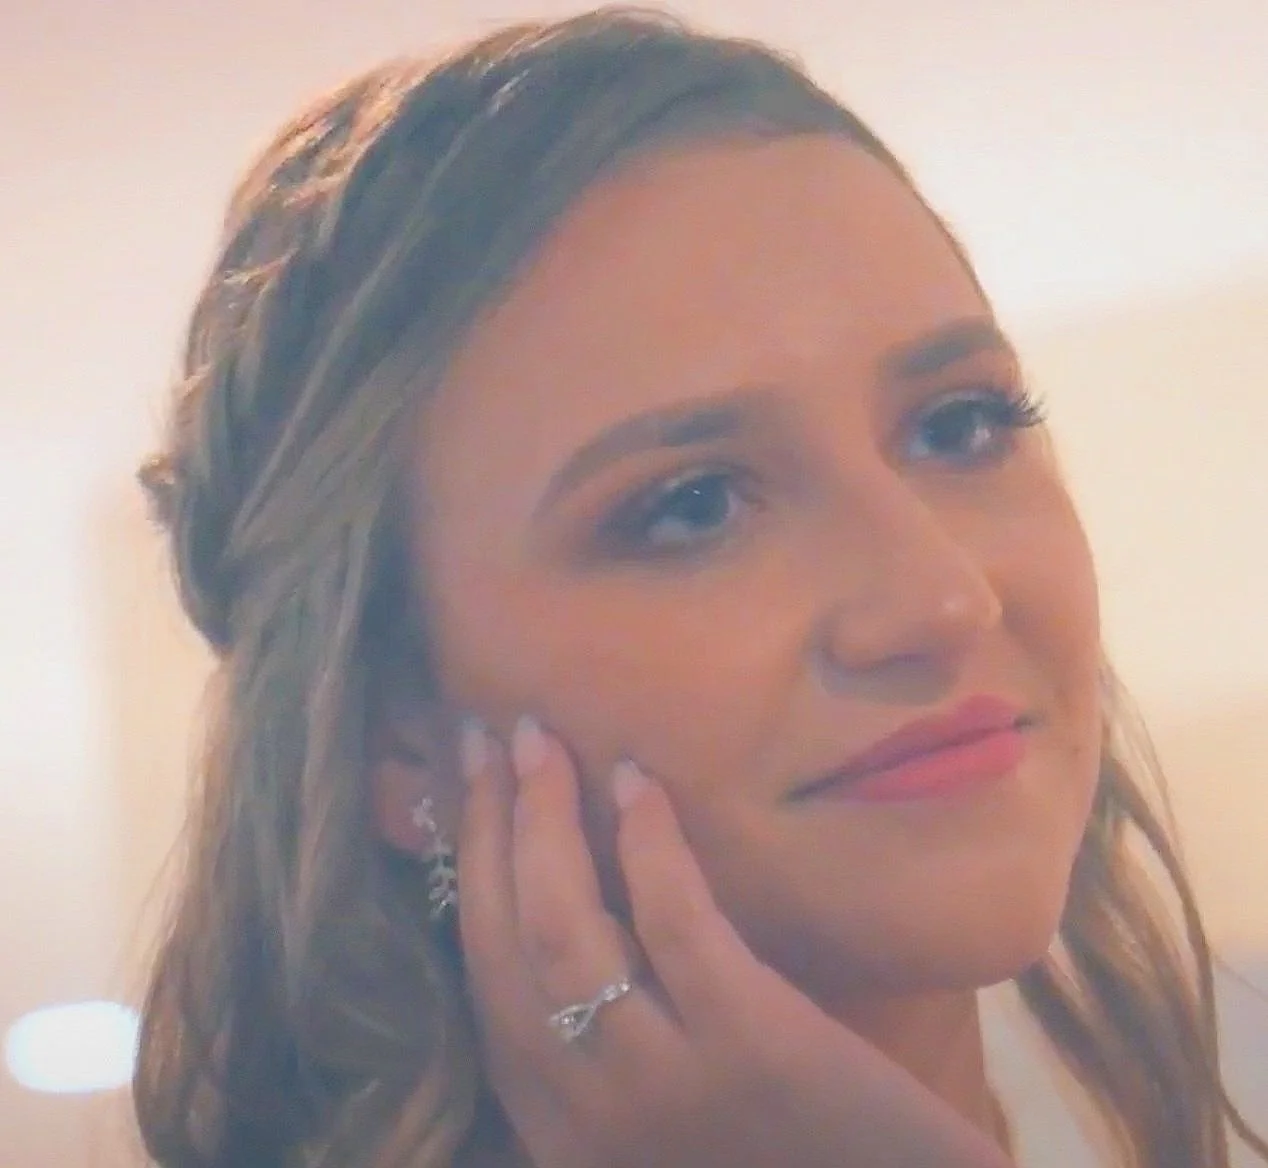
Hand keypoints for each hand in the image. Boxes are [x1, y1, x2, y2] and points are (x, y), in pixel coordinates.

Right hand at [456, 717, 1012, 1167]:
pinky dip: (648, 844)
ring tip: (540, 741)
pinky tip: (636, 782)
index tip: (465, 792)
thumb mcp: (649, 1116)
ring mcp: (663, 1080)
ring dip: (540, 817)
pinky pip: (674, 923)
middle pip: (505, 940)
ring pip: (565, 926)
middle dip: (485, 827)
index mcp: (555, 1121)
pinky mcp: (750, 1045)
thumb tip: (560, 902)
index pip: (483, 977)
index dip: (467, 872)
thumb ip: (599, 1041)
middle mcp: (584, 1108)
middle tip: (488, 739)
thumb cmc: (771, 1155)